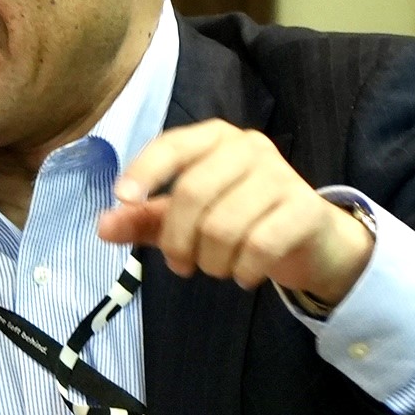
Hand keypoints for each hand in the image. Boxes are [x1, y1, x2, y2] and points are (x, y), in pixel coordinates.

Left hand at [100, 120, 373, 304]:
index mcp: (215, 139)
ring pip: (223, 226)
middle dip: (177, 241)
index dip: (144, 170)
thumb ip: (144, 219)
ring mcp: (281, 175)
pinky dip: (243, 270)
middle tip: (180, 266)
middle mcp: (249, 148)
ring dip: (211, 262)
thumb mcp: (187, 218)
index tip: (123, 198)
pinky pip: (259, 246)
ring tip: (216, 269)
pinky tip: (244, 275)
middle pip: (193, 193)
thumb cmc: (242, 219)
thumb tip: (103, 226)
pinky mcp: (305, 209)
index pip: (173, 145)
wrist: (312, 239)